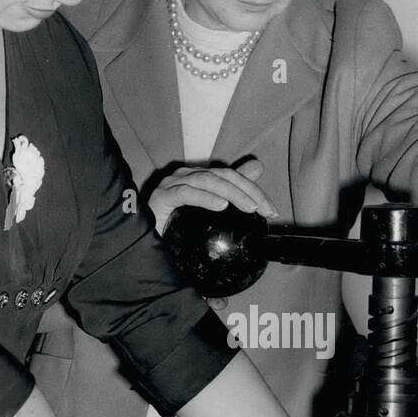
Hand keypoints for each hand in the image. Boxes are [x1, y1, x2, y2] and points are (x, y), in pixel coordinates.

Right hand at [148, 157, 278, 235]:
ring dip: (232, 193)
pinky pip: (186, 193)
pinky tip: (221, 206)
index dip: (253, 189)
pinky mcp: (161, 197)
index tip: (271, 211)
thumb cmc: (177, 229)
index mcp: (199, 178)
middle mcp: (186, 176)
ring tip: (249, 208)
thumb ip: (233, 193)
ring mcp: (172, 184)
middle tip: (264, 210)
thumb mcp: (209, 214)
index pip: (231, 176)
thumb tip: (259, 170)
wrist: (146, 246)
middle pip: (222, 176)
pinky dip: (205, 198)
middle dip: (248, 191)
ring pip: (207, 181)